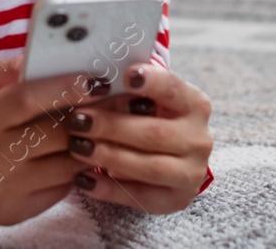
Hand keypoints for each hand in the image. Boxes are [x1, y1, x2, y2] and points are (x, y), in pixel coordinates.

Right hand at [0, 54, 97, 223]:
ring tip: (104, 127)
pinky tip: (78, 154)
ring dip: (90, 145)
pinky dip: (74, 169)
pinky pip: (61, 188)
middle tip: (117, 102)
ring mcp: (4, 189)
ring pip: (66, 166)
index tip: (94, 80)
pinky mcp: (15, 212)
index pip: (25, 101)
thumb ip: (7, 69)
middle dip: (90, 117)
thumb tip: (45, 59)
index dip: (62, 89)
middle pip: (55, 135)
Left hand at [63, 60, 212, 213]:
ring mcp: (191, 173)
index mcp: (194, 105)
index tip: (126, 75)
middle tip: (78, 119)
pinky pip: (140, 197)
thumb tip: (93, 80)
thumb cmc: (149, 117)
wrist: (170, 157)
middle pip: (154, 133)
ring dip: (109, 156)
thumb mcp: (148, 98)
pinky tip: (83, 179)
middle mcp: (199, 139)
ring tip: (77, 147)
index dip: (152, 82)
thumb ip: (128, 90)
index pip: (174, 90)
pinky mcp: (175, 200)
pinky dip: (109, 189)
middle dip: (112, 126)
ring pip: (149, 167)